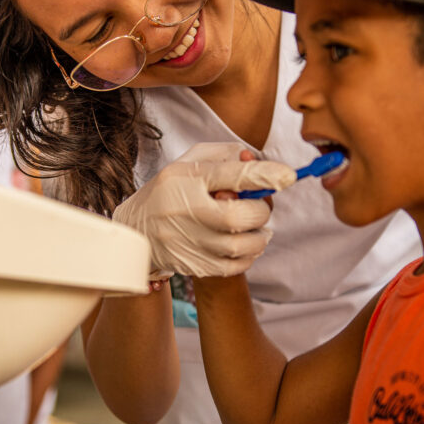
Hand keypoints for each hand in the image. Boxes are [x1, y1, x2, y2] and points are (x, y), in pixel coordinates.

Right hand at [112, 143, 295, 276]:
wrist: (135, 231)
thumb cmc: (169, 190)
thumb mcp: (189, 162)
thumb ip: (224, 156)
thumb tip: (258, 160)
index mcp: (186, 179)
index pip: (231, 176)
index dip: (264, 175)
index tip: (288, 176)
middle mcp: (185, 211)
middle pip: (239, 217)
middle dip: (259, 211)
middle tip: (258, 208)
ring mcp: (188, 242)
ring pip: (241, 246)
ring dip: (259, 236)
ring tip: (256, 228)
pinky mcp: (193, 265)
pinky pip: (234, 266)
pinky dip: (249, 256)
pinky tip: (244, 244)